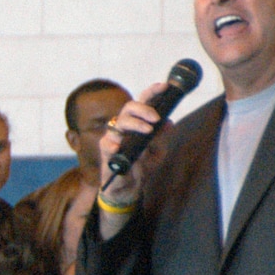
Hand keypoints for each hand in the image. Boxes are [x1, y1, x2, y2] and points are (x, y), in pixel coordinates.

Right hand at [95, 81, 170, 206]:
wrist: (129, 188)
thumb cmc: (141, 167)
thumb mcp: (157, 152)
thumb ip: (161, 137)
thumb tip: (169, 123)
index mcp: (137, 123)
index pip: (143, 103)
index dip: (152, 92)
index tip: (163, 86)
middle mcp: (124, 127)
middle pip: (129, 108)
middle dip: (144, 109)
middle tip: (156, 118)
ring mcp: (114, 137)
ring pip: (120, 121)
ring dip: (135, 124)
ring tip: (147, 131)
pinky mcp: (106, 151)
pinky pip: (107, 143)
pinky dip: (113, 143)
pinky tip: (119, 147)